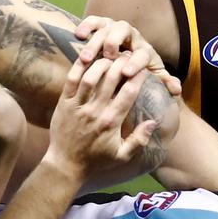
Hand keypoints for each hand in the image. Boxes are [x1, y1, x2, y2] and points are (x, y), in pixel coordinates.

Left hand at [46, 54, 157, 179]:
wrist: (66, 164)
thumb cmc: (96, 160)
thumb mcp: (122, 156)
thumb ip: (139, 140)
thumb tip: (153, 122)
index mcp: (111, 122)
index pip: (128, 92)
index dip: (137, 76)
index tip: (143, 67)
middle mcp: (95, 111)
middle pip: (111, 79)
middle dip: (122, 63)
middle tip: (128, 54)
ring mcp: (78, 106)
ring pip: (91, 76)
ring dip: (102, 62)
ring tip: (110, 54)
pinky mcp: (64, 103)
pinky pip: (71, 80)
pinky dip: (78, 66)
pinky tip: (87, 57)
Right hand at [74, 16, 181, 96]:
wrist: (129, 58)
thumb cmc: (140, 72)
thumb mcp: (154, 77)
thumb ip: (165, 82)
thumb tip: (177, 89)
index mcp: (145, 50)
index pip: (142, 53)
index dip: (135, 62)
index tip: (126, 72)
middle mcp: (132, 36)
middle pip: (125, 31)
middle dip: (115, 43)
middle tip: (106, 58)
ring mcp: (116, 29)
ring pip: (107, 27)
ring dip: (96, 41)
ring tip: (86, 58)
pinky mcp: (103, 26)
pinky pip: (95, 21)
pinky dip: (87, 25)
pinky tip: (78, 35)